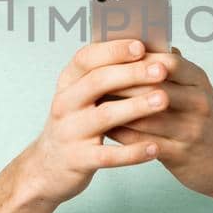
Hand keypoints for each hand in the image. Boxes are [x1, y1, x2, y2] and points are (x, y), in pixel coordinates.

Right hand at [16, 37, 171, 205]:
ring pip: (104, 116)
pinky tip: (154, 148)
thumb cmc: (76, 124)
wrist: (47, 167)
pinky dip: (132, 152)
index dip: (113, 50)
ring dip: (136, 107)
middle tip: (162, 70)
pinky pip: (108, 155)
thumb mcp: (81, 96)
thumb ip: (105, 75)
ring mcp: (69, 132)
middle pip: (97, 82)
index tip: (141, 45)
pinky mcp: (78, 160)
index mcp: (67, 83)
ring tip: (164, 100)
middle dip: (132, 74)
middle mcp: (65, 104)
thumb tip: (145, 51)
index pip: (86, 58)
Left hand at [103, 46, 212, 201]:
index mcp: (198, 80)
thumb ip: (171, 69)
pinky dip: (123, 136)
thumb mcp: (195, 90)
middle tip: (92, 82)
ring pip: (145, 115)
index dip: (136, 58)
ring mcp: (192, 128)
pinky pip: (145, 142)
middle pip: (152, 86)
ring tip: (94, 105)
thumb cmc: (203, 122)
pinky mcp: (182, 154)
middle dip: (120, 83)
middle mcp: (198, 101)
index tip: (108, 57)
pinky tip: (107, 131)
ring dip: (117, 110)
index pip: (166, 60)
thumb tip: (139, 42)